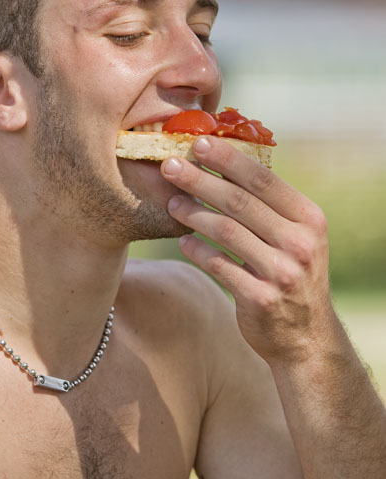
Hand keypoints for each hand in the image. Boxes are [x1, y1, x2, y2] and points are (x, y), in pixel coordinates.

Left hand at [161, 136, 334, 364]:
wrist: (306, 336)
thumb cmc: (291, 274)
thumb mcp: (294, 237)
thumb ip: (267, 206)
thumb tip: (222, 162)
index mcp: (308, 218)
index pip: (264, 180)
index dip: (229, 159)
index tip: (199, 143)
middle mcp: (300, 243)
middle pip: (240, 201)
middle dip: (201, 180)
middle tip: (170, 166)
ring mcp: (281, 272)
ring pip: (227, 231)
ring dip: (193, 213)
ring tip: (172, 203)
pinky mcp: (260, 298)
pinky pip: (219, 266)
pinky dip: (197, 250)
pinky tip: (183, 241)